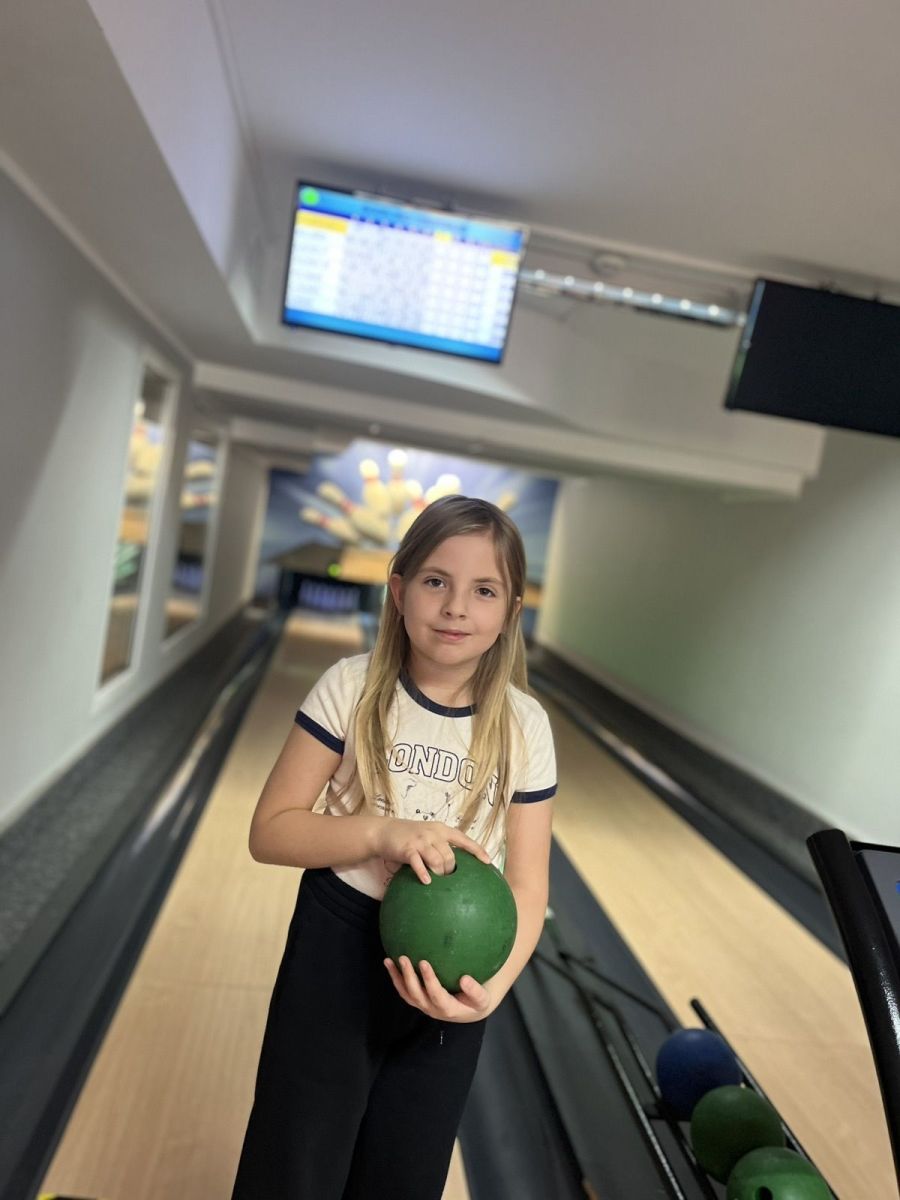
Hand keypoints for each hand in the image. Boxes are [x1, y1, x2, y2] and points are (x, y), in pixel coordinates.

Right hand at [374, 819, 490, 884]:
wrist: (384, 831)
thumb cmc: (410, 837)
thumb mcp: (428, 836)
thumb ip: (441, 847)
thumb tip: (456, 868)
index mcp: (441, 830)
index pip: (463, 839)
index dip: (477, 850)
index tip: (488, 861)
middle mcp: (433, 833)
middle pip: (450, 856)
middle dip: (451, 870)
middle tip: (447, 879)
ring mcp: (420, 840)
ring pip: (438, 860)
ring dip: (439, 873)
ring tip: (436, 880)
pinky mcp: (408, 849)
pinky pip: (418, 863)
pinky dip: (423, 873)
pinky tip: (427, 882)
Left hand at [384, 956, 493, 1022]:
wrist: (468, 1011)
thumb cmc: (475, 1002)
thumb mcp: (482, 1000)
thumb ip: (476, 992)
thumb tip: (464, 979)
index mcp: (448, 1009)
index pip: (436, 995)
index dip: (429, 981)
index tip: (424, 962)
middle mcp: (432, 1009)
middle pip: (417, 995)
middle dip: (409, 977)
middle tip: (404, 958)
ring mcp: (423, 1006)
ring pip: (407, 994)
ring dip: (397, 978)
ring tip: (389, 960)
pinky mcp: (418, 1001)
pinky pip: (404, 991)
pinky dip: (396, 978)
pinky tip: (390, 964)